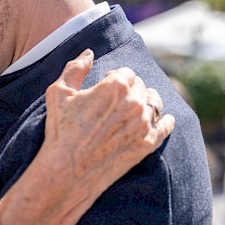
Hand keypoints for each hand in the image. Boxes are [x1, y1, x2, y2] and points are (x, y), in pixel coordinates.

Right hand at [43, 48, 174, 186]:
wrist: (67, 171)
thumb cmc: (60, 130)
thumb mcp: (59, 92)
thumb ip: (76, 68)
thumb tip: (89, 53)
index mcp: (116, 86)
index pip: (126, 73)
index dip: (116, 79)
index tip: (107, 86)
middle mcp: (134, 102)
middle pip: (141, 87)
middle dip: (131, 90)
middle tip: (119, 100)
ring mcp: (144, 124)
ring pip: (155, 103)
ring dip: (147, 102)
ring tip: (137, 108)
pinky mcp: (148, 144)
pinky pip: (165, 126)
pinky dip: (165, 121)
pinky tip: (164, 119)